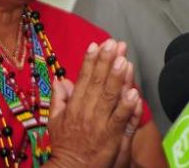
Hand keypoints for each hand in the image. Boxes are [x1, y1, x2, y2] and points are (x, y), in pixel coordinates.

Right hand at [48, 39, 139, 167]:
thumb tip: (60, 80)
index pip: (83, 79)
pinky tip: (133, 92)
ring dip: (117, 77)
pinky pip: (120, 119)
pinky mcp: (111, 137)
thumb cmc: (64, 146)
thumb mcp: (55, 121)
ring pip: (109, 97)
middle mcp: (86, 112)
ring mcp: (99, 124)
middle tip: (114, 43)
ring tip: (124, 60)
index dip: (90, 61)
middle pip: (98, 82)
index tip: (96, 44)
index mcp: (74, 106)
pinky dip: (127, 106)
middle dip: (106, 61)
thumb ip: (59, 99)